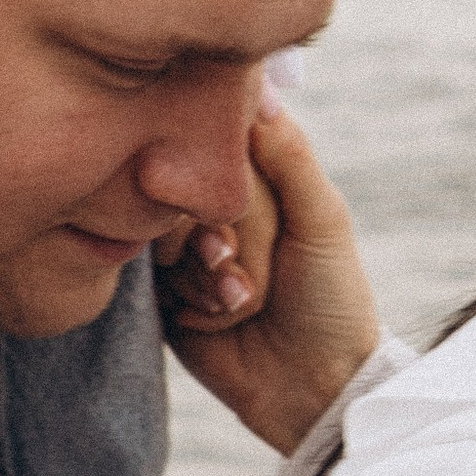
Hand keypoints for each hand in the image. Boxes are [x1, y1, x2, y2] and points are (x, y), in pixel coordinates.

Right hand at [160, 104, 378, 455]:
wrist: (311, 387)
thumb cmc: (331, 298)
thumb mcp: (323, 221)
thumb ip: (290, 157)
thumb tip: (260, 89)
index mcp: (260, 177)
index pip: (217, 139)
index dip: (223, 169)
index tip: (239, 204)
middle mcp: (217, 204)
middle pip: (182, 185)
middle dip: (219, 234)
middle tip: (244, 267)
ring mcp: (185, 247)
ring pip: (159, 230)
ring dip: (202, 274)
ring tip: (240, 303)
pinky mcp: (161, 290)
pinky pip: (144, 274)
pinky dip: (184, 297)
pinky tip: (211, 318)